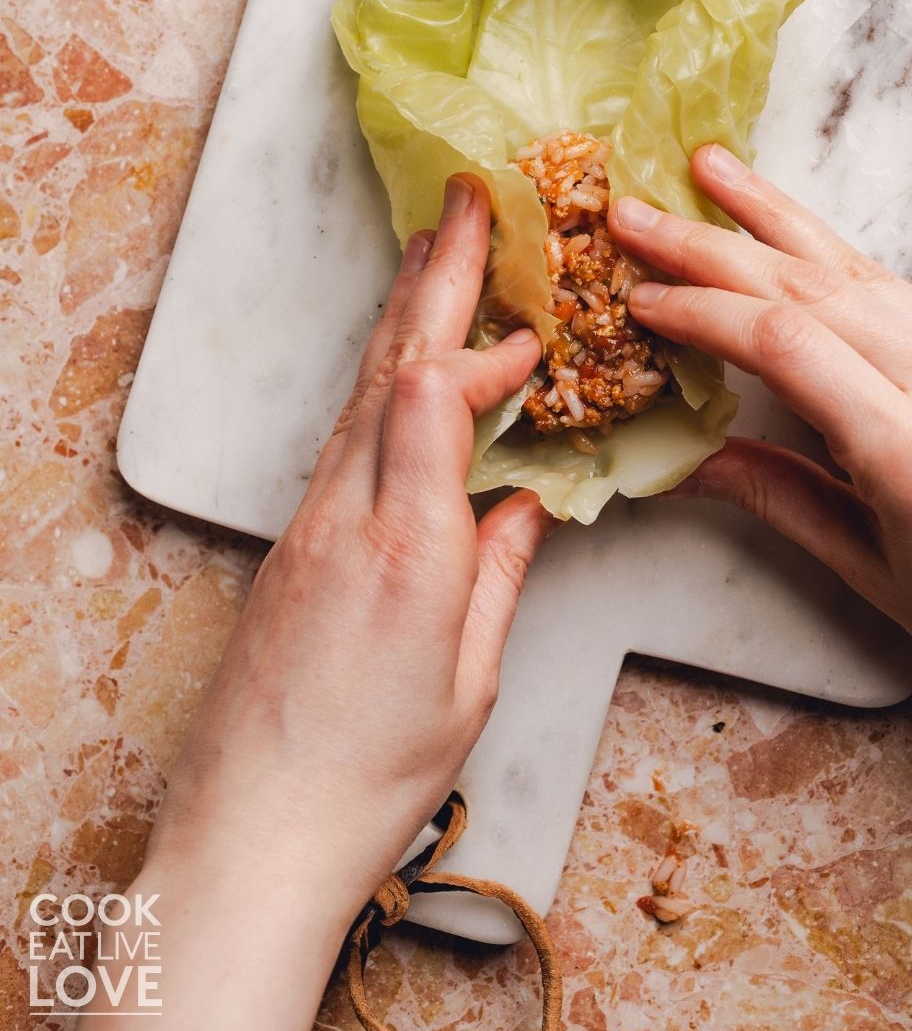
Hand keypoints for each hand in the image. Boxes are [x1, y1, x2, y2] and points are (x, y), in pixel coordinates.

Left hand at [73, 175, 547, 1030]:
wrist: (253, 830)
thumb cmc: (369, 774)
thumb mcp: (468, 680)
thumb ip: (500, 573)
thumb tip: (528, 502)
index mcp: (408, 549)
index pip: (436, 400)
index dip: (489, 353)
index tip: (537, 336)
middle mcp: (348, 516)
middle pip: (392, 369)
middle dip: (436, 276)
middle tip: (468, 201)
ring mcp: (312, 522)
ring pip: (362, 391)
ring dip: (404, 313)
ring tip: (434, 250)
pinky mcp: (296, 540)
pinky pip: (347, 431)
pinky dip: (383, 376)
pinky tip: (400, 360)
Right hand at [609, 145, 911, 742]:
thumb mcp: (875, 575)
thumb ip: (780, 500)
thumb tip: (689, 461)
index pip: (787, 344)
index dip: (702, 311)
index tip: (637, 297)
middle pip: (812, 286)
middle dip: (712, 243)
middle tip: (634, 212)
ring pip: (856, 269)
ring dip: (773, 219)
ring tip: (709, 170)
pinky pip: (897, 289)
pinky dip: (830, 254)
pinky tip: (791, 233)